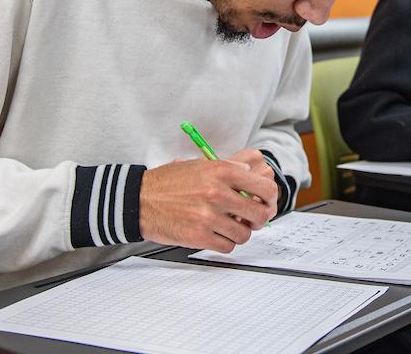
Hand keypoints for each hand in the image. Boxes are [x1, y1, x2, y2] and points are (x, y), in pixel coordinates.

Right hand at [138, 154, 277, 252]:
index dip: (271, 199)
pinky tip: (216, 234)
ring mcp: (208, 216)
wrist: (140, 199)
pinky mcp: (198, 236)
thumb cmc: (170, 182)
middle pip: (259, 214)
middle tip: (251, 219)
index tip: (267, 203)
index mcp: (222, 170)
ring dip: (240, 232)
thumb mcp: (202, 164)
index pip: (265, 188)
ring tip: (229, 226)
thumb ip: (230, 168)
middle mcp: (218, 192)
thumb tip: (254, 175)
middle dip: (258, 219)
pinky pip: (227, 247)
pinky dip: (225, 243)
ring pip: (244, 234)